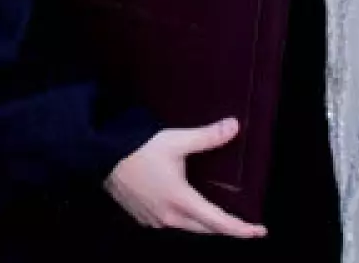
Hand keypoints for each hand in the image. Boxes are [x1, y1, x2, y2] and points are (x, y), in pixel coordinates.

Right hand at [103, 119, 265, 237]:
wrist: (99, 153)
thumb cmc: (136, 147)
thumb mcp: (175, 140)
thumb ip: (207, 137)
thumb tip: (234, 126)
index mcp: (181, 201)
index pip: (219, 223)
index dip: (242, 229)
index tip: (260, 230)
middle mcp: (168, 216)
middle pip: (204, 228)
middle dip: (224, 227)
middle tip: (242, 223)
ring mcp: (153, 219)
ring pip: (186, 226)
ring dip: (201, 222)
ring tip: (213, 211)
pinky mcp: (140, 215)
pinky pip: (168, 222)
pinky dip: (181, 217)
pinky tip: (181, 205)